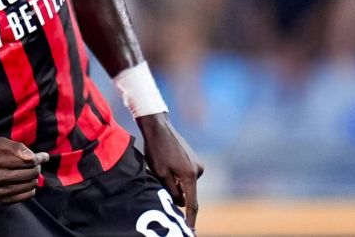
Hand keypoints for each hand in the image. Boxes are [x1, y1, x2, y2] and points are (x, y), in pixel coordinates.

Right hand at [0, 138, 48, 203]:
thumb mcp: (0, 144)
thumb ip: (17, 147)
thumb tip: (33, 157)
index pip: (26, 161)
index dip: (38, 158)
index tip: (43, 156)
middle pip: (29, 174)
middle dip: (37, 168)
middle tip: (35, 165)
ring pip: (29, 186)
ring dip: (34, 178)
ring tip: (30, 173)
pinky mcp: (1, 201)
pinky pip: (25, 196)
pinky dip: (30, 189)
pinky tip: (26, 183)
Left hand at [138, 113, 203, 230]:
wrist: (159, 128)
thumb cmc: (156, 150)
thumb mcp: (160, 174)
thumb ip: (172, 191)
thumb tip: (181, 203)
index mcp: (190, 176)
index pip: (192, 204)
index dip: (190, 219)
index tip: (190, 231)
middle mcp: (198, 171)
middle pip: (189, 193)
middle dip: (178, 197)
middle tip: (165, 188)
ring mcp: (197, 164)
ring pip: (187, 184)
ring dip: (177, 185)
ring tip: (161, 170)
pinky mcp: (194, 159)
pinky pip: (186, 176)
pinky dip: (178, 177)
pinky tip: (167, 166)